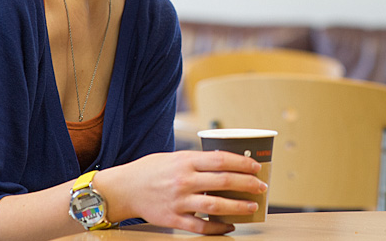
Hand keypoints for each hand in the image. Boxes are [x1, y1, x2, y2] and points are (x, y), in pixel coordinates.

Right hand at [96, 150, 267, 234]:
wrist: (124, 188)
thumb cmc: (150, 170)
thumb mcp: (174, 157)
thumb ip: (197, 161)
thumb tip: (226, 164)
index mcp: (185, 160)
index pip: (221, 159)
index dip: (242, 163)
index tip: (256, 167)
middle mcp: (184, 180)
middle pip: (224, 181)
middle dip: (247, 184)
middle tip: (261, 187)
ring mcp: (179, 200)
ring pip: (216, 204)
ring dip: (238, 206)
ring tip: (251, 207)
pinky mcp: (173, 219)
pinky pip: (201, 226)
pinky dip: (218, 227)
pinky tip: (229, 226)